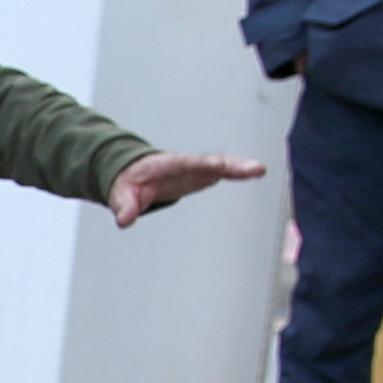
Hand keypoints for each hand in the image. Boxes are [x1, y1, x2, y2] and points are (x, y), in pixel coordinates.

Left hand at [107, 149, 265, 228]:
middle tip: (256, 168)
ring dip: (242, 168)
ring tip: (260, 170)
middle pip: (214, 162)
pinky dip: (239, 172)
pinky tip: (256, 173)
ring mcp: (197, 169)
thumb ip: (125, 205)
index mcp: (169, 164)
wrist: (134, 175)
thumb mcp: (122, 193)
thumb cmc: (129, 182)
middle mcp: (188, 164)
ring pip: (223, 165)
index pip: (190, 163)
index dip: (206, 164)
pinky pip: (224, 172)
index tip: (221, 166)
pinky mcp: (203, 176)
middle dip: (234, 164)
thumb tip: (124, 220)